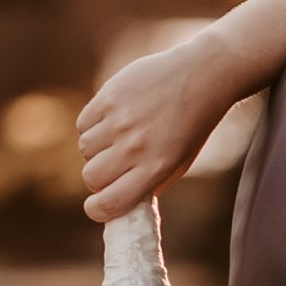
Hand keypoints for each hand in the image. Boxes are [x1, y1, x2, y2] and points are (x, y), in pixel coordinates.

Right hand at [78, 39, 236, 218]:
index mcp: (156, 168)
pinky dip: (93, 125)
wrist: (202, 76)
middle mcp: (135, 146)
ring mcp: (119, 120)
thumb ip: (150, 183)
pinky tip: (113, 119)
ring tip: (118, 137)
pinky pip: (83, 123)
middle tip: (112, 167)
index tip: (97, 206)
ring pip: (85, 149)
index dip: (97, 209)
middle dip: (98, 177)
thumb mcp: (180, 162)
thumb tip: (118, 201)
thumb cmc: (192, 125)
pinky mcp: (109, 96)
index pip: (110, 202)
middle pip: (91, 177)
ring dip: (96, 149)